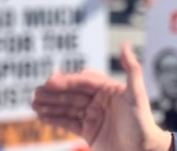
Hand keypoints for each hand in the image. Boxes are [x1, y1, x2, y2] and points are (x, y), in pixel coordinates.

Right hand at [32, 43, 172, 150]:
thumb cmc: (143, 124)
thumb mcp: (137, 95)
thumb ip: (132, 70)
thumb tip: (125, 45)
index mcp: (108, 90)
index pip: (83, 82)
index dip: (67, 81)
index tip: (50, 81)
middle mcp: (98, 101)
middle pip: (72, 94)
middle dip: (54, 93)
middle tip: (36, 91)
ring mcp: (93, 116)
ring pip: (67, 108)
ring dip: (50, 105)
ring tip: (33, 103)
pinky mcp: (89, 131)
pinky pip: (68, 123)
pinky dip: (54, 119)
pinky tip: (41, 116)